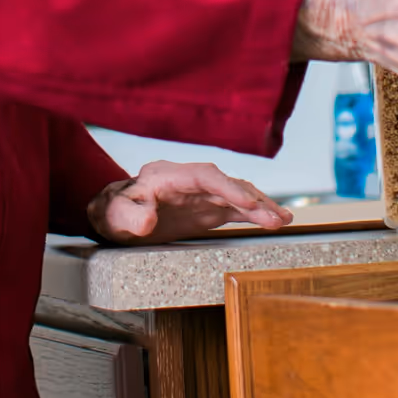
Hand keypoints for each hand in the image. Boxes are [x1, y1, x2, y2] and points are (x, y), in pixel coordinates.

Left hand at [87, 160, 292, 245]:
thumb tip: (147, 223)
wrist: (115, 213)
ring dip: (260, 207)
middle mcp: (189, 181)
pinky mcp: (206, 209)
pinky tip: (275, 221)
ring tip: (284, 220)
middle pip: (226, 184)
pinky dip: (255, 214)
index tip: (247, 202)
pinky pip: (235, 209)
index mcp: (167, 175)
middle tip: (274, 217)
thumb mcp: (114, 215)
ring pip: (236, 195)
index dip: (227, 187)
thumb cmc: (114, 211)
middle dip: (251, 199)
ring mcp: (200, 195)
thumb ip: (129, 215)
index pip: (204, 175)